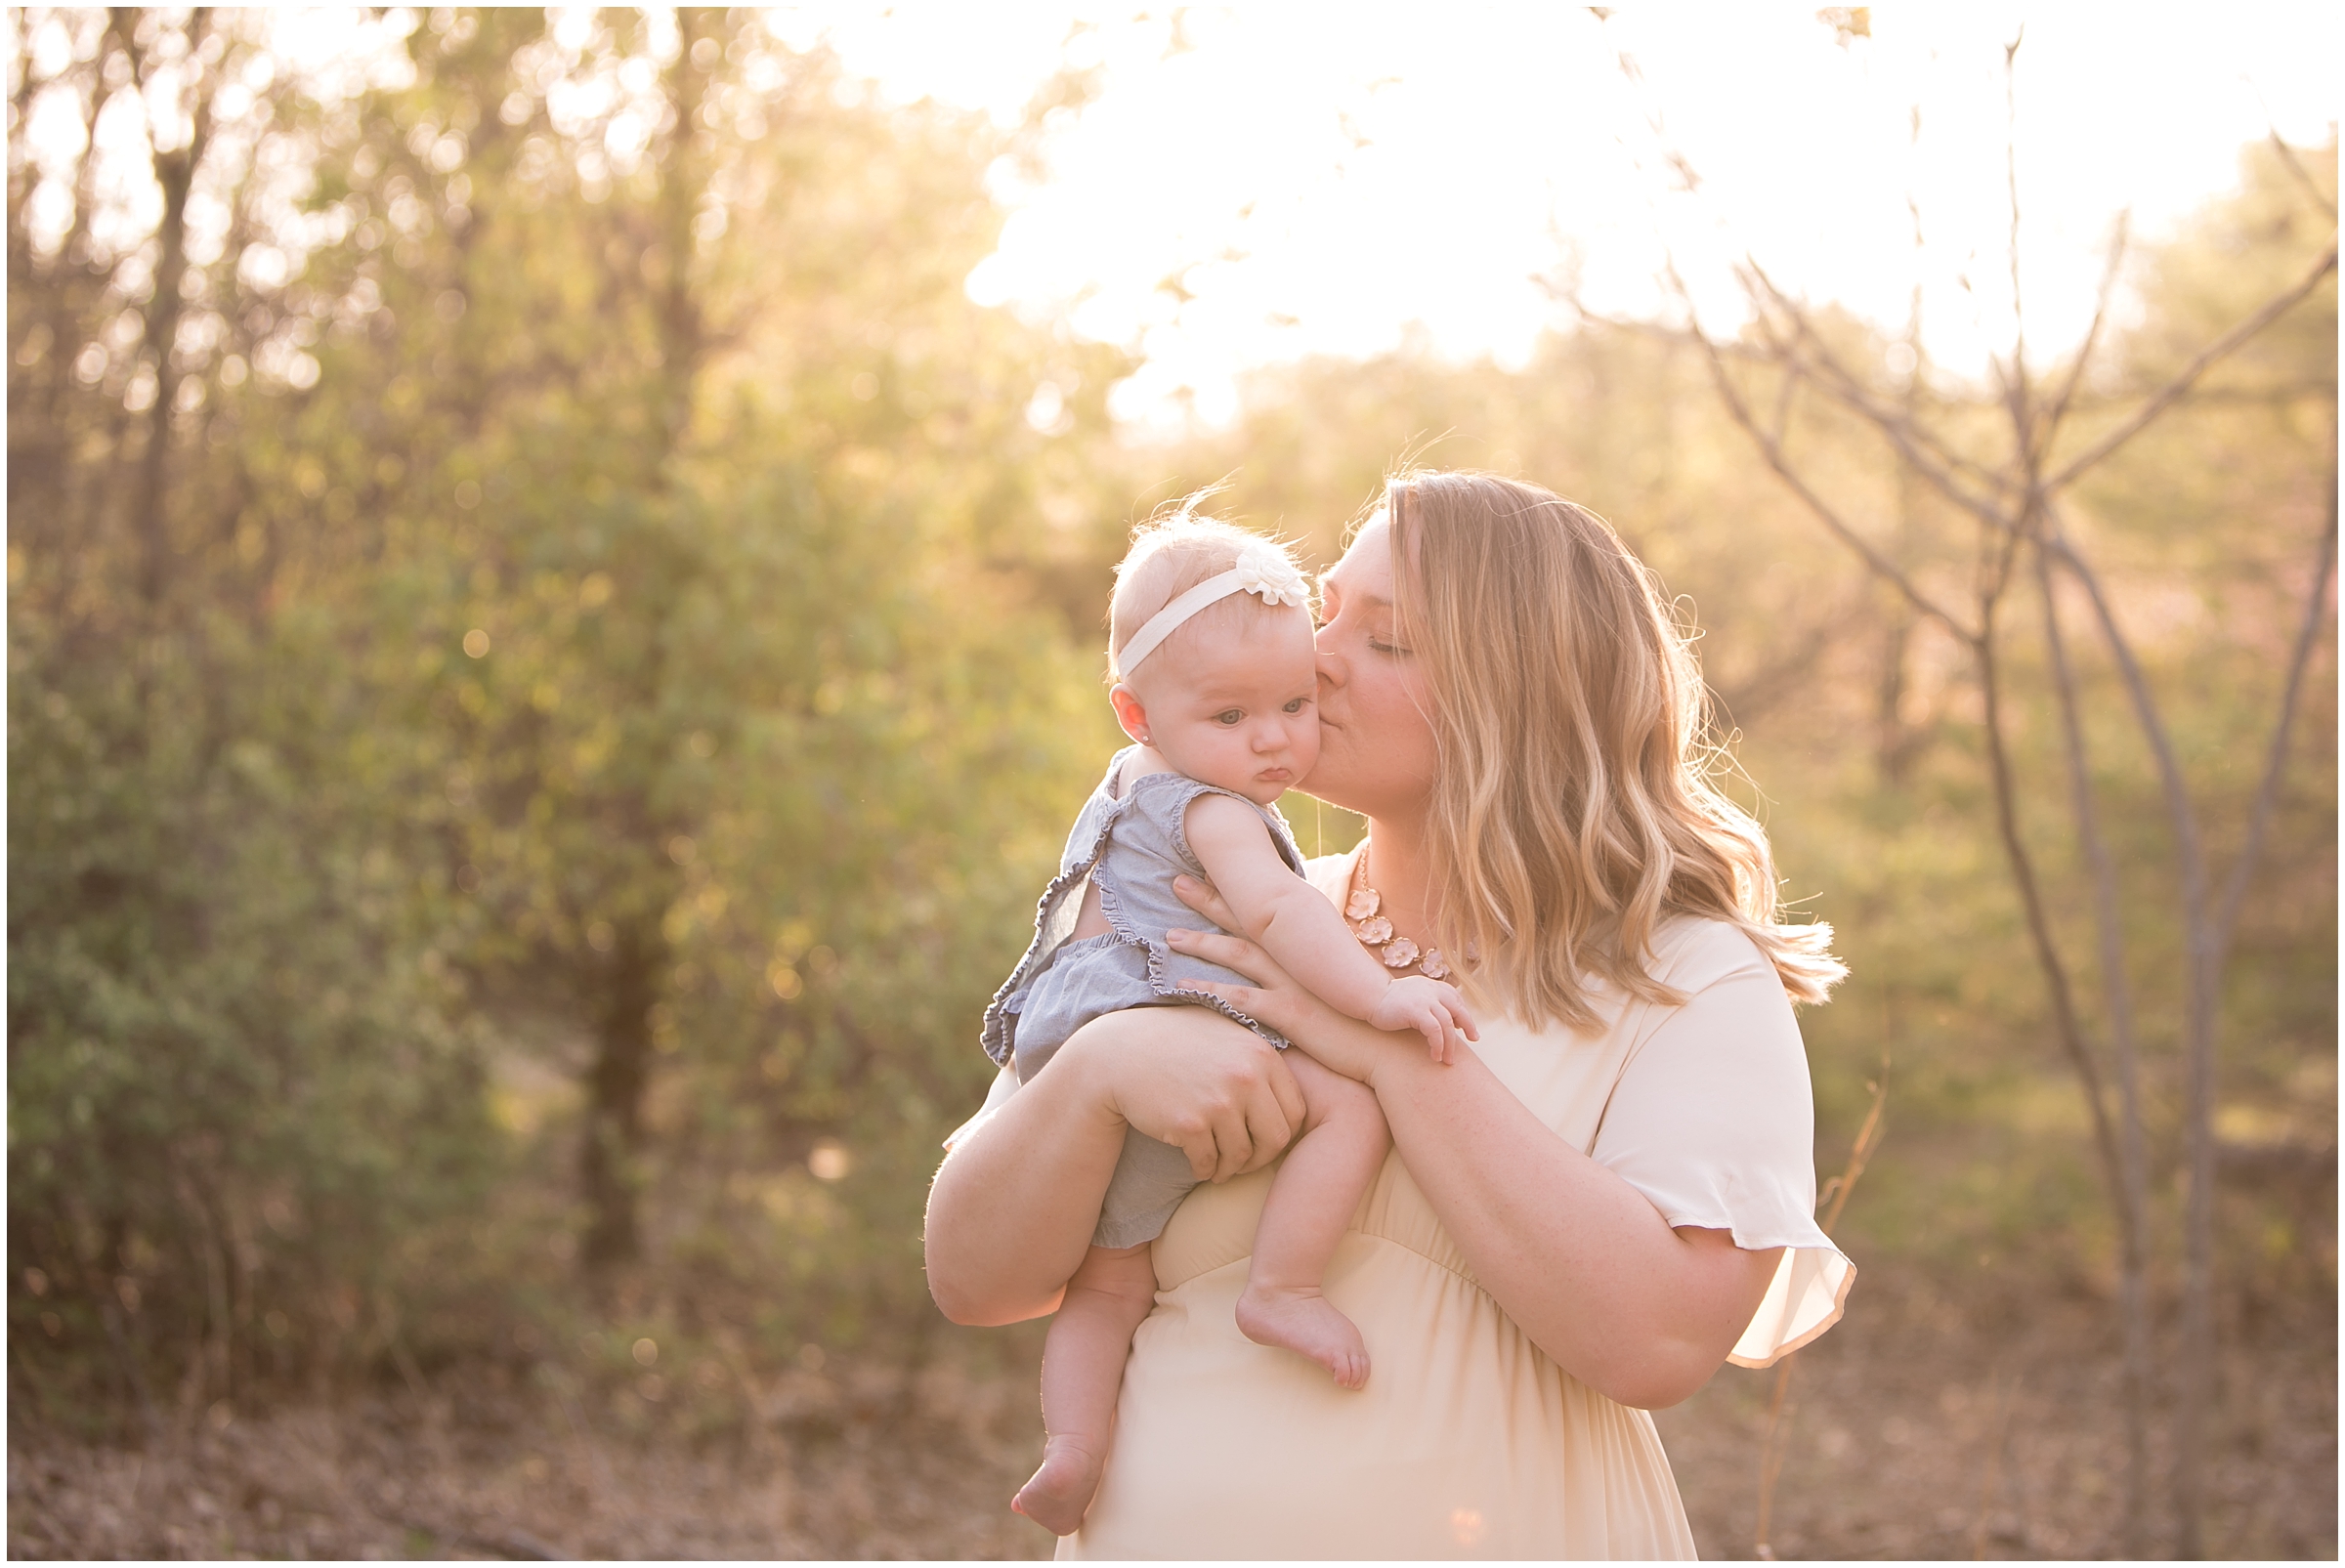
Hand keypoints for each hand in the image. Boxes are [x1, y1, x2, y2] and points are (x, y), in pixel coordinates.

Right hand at [1058, 1003, 1307, 1183]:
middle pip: (1276, 1139)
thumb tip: (1300, 1100)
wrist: (1119, 1052)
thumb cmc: (1176, 1042)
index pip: (1295, 1111)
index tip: (1263, 1140)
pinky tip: (1198, 1164)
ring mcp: (1218, 1101)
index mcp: (1262, 1055)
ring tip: (1218, 1166)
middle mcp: (1246, 1077)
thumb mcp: (1227, 1035)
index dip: (1282, 1134)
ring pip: (1241, 1156)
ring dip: (1230, 1168)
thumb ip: (1261, 1060)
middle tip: (1243, 1162)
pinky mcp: (1190, 1124)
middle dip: (1261, 1158)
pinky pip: (1209, 1162)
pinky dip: (1205, 1170)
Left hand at [1167, 874, 1402, 1083]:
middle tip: (1177, 883)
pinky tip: (1181, 986)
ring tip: (1168, 935)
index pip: (1270, 912)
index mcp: (1311, 951)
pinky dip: (1210, 990)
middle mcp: (1300, 960)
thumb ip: (1318, 980)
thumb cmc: (1373, 1026)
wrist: (1398, 1048)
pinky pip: (1241, 999)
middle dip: (1211, 899)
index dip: (1241, 893)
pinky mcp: (1291, 1013)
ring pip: (1238, 954)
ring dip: (1201, 942)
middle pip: (1247, 921)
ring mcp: (1294, 984)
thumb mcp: (1343, 991)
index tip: (1214, 874)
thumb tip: (1304, 975)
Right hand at [1368, 975, 1476, 1062]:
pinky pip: (1435, 1030)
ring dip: (1450, 1044)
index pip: (1456, 999)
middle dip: (1468, 1026)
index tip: (1465, 1029)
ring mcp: (1424, 999)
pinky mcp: (1416, 1011)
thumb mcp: (1413, 996)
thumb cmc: (1389, 1002)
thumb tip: (1445, 1020)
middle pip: (1458, 1009)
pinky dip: (1438, 1045)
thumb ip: (1428, 1002)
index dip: (1463, 1014)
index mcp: (1432, 986)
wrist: (1369, 997)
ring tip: (1448, 1060)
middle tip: (1474, 1039)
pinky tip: (1435, 1056)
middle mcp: (1431, 990)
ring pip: (1447, 1023)